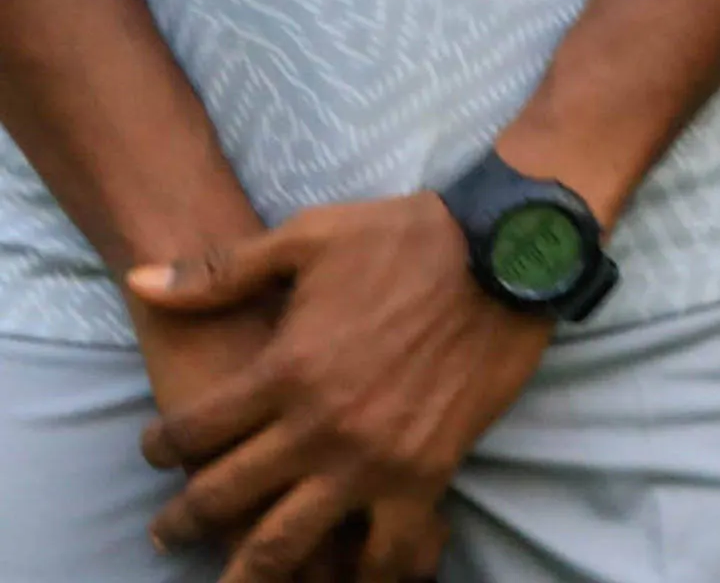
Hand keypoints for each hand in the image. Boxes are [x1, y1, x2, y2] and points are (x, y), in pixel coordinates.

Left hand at [131, 195, 538, 580]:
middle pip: (223, 498)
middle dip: (183, 521)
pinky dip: (364, 572)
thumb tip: (140, 282)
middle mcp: (319, 427)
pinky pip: (385, 550)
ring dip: (250, 572)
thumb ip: (222, 271)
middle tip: (168, 533)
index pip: (192, 432)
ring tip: (236, 582)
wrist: (512, 254)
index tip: (158, 452)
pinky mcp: (426, 474)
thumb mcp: (310, 237)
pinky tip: (350, 576)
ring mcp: (372, 460)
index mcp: (285, 370)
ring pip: (286, 544)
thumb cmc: (409, 239)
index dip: (160, 447)